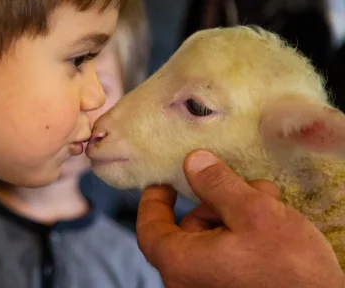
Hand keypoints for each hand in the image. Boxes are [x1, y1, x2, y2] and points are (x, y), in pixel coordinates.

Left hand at [136, 149, 344, 287]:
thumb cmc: (287, 268)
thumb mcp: (253, 213)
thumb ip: (217, 184)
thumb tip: (192, 162)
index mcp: (179, 262)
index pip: (149, 227)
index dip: (154, 200)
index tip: (164, 181)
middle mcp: (186, 282)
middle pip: (187, 231)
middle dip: (214, 203)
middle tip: (244, 188)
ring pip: (210, 242)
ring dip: (234, 217)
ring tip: (268, 205)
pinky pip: (225, 259)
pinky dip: (242, 239)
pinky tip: (271, 226)